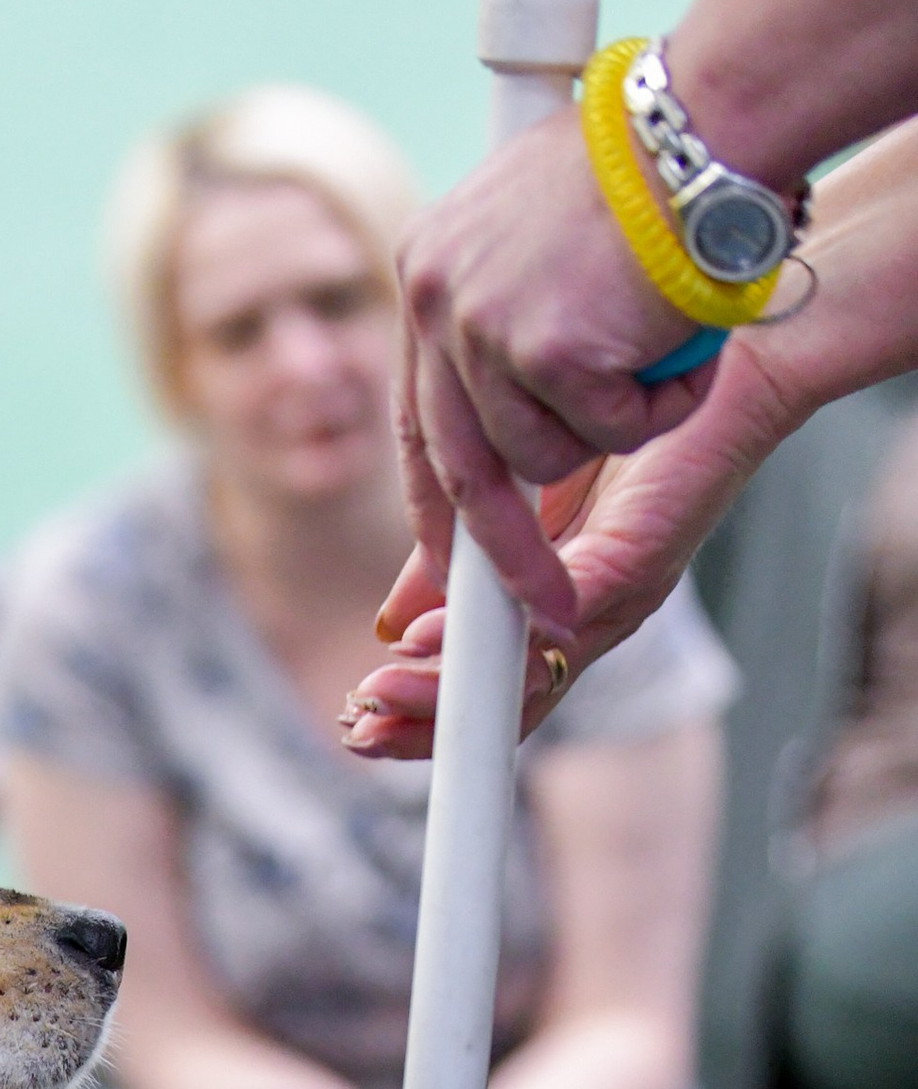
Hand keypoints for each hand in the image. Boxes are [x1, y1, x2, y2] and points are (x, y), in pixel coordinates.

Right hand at [344, 362, 791, 764]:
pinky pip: (554, 619)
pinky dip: (487, 635)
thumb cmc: (631, 416)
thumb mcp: (514, 491)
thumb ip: (460, 555)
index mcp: (559, 606)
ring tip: (381, 694)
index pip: (489, 687)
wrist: (730, 359)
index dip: (425, 713)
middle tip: (359, 729)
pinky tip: (428, 633)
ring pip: (527, 679)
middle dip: (425, 726)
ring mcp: (615, 598)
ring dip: (444, 695)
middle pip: (507, 706)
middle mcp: (590, 617)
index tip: (358, 714)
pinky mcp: (634, 564)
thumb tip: (391, 622)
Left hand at [394, 111, 719, 624]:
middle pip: (457, 472)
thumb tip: (463, 474)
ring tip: (655, 347)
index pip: (421, 424)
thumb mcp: (544, 261)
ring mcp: (481, 323)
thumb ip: (501, 354)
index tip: (449, 576)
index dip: (441, 511)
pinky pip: (603, 433)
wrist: (706, 123)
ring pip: (539, 458)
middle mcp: (434, 299)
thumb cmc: (649, 183)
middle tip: (544, 607)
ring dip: (612, 428)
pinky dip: (655, 408)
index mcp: (428, 275)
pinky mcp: (542, 345)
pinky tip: (674, 339)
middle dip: (503, 558)